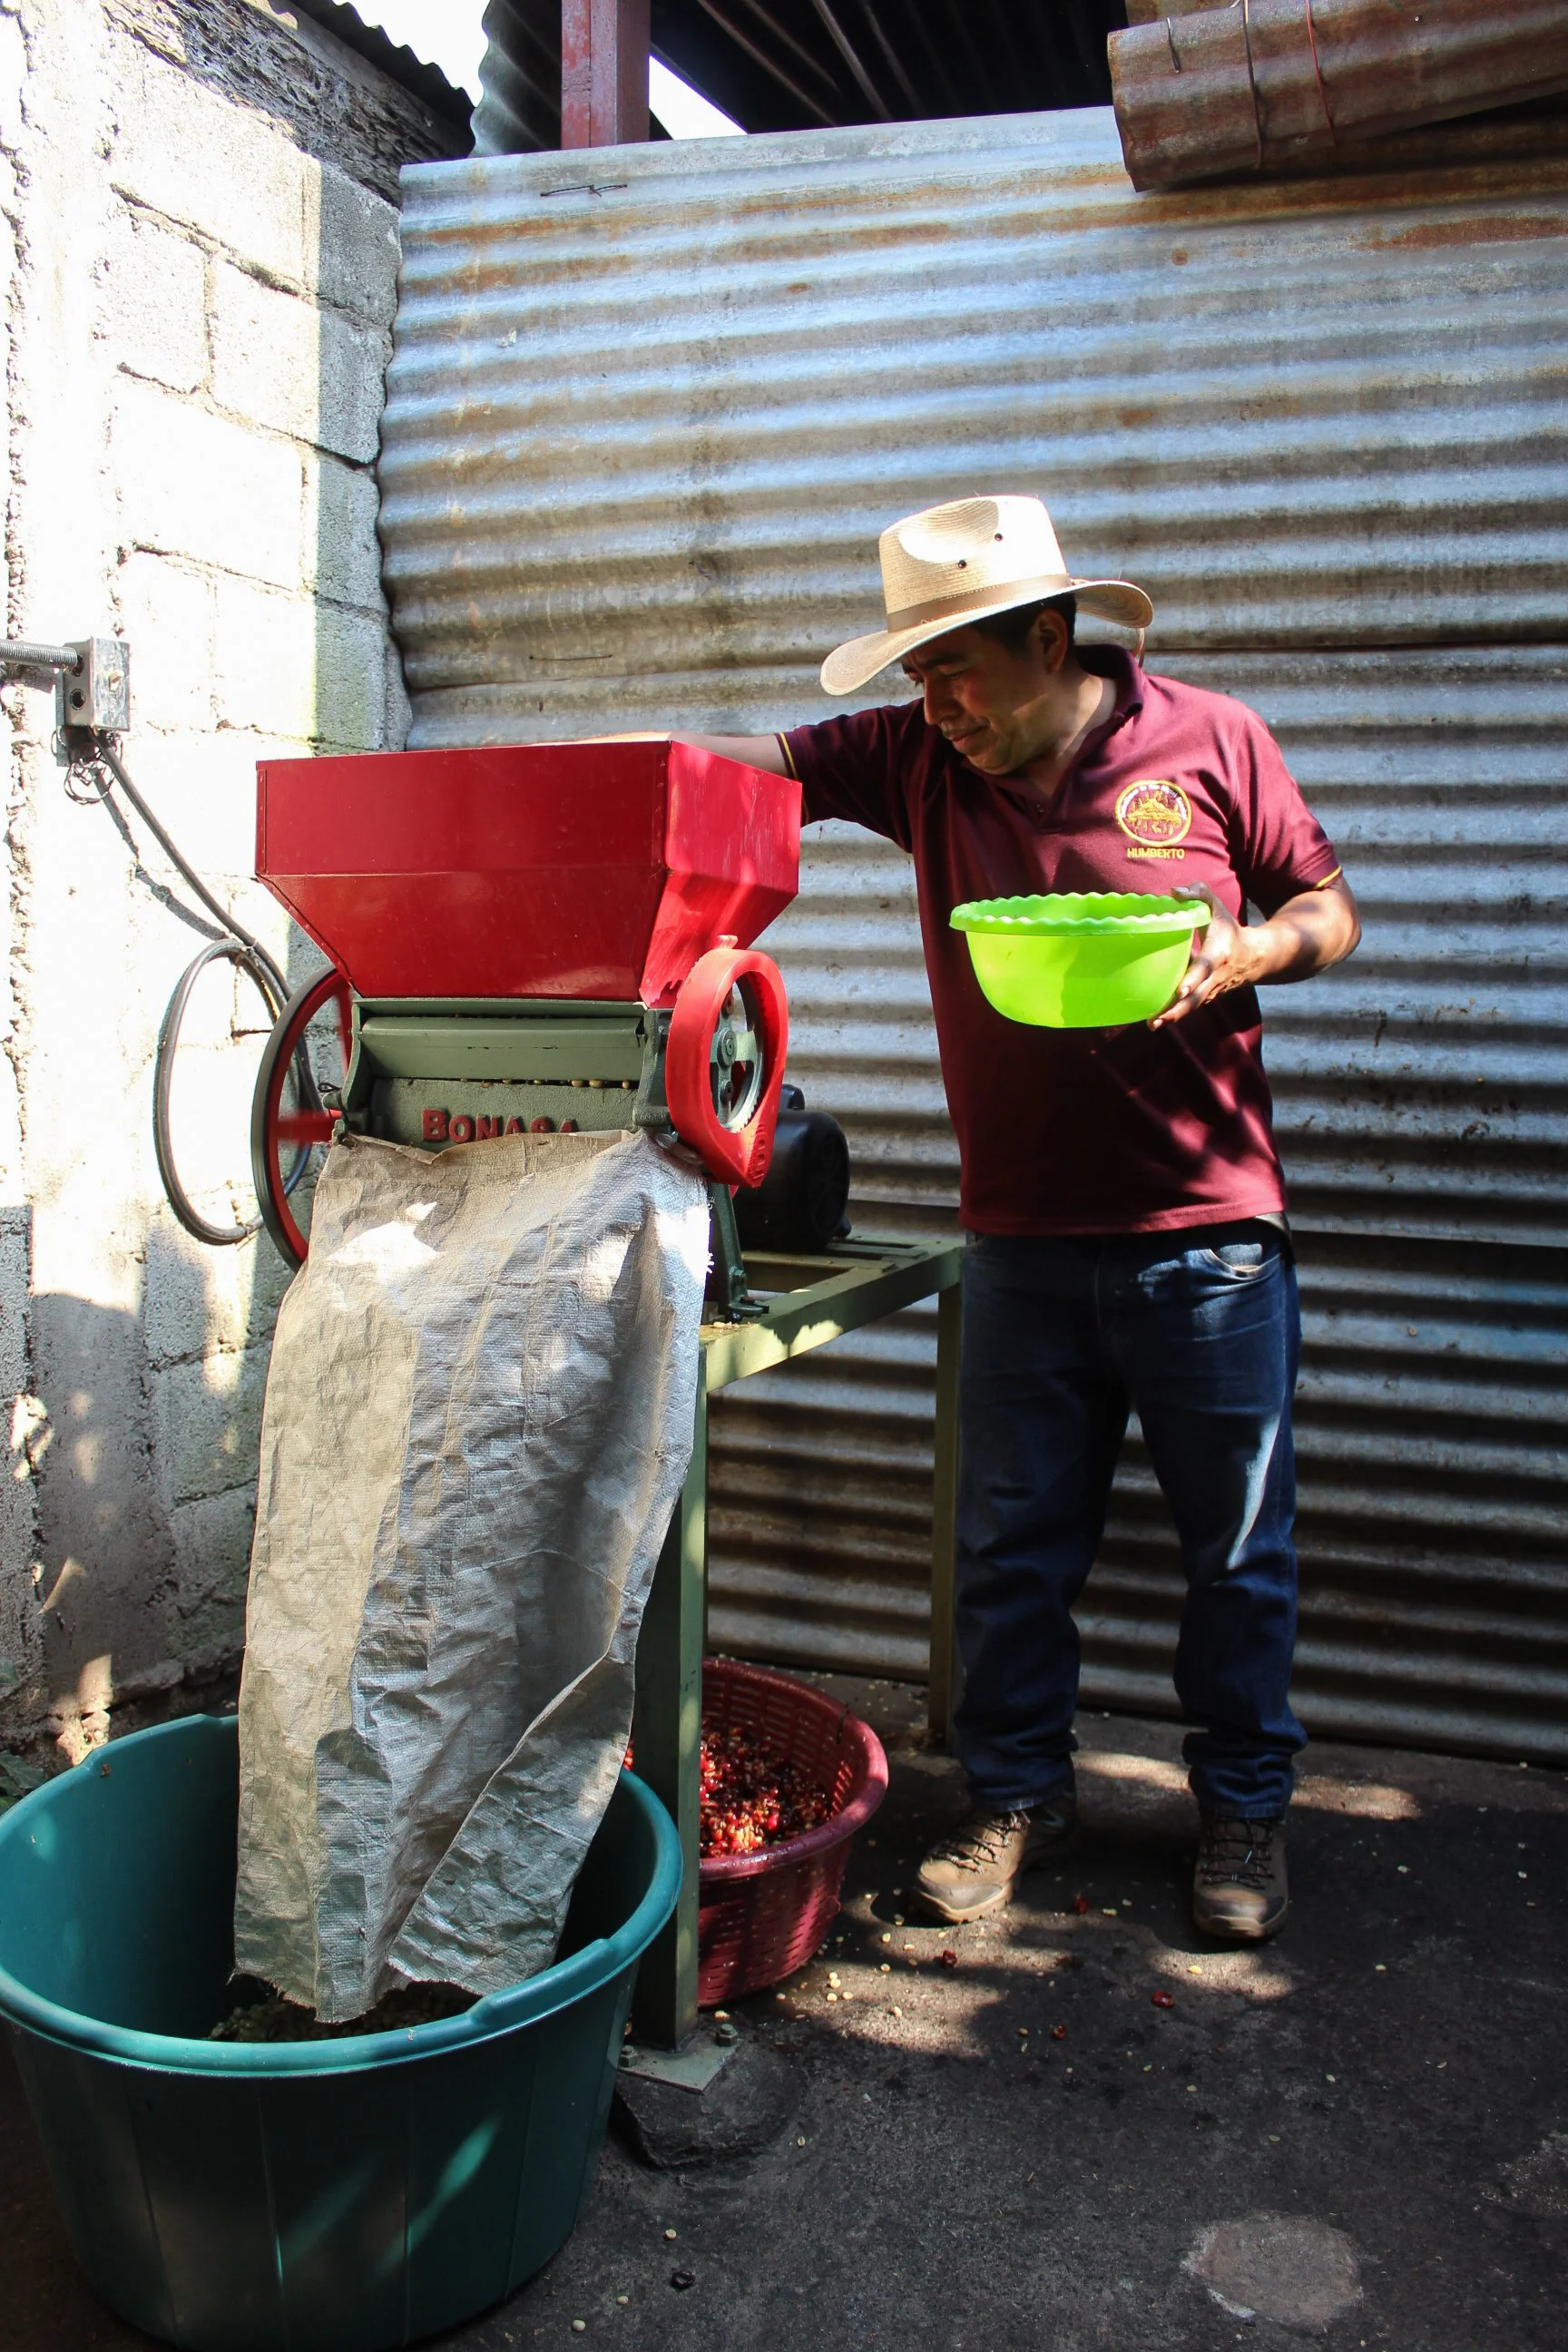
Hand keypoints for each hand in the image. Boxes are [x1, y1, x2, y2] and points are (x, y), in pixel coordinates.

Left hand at [1149, 885, 1262, 1027]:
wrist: (1255, 956)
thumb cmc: (1229, 928)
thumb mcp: (1218, 907)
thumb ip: (1199, 894)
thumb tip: (1174, 891)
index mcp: (1217, 953)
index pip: (1204, 967)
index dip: (1193, 979)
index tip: (1179, 989)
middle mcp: (1215, 976)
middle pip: (1196, 997)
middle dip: (1177, 1008)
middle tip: (1157, 1019)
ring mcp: (1211, 990)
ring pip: (1193, 1007)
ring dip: (1173, 1017)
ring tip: (1152, 1024)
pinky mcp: (1206, 997)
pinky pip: (1191, 1007)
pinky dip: (1175, 1015)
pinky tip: (1156, 1021)